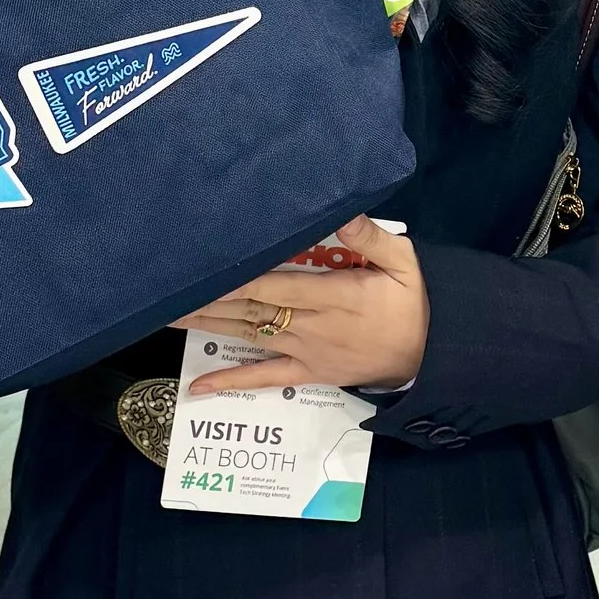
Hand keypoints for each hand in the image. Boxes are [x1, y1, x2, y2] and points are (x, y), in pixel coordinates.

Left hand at [177, 218, 427, 393]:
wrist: (432, 355)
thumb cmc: (415, 303)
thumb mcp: (404, 262)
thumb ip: (370, 237)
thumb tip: (342, 212)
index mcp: (334, 295)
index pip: (274, 285)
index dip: (236, 281)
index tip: (202, 273)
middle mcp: (313, 324)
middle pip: (252, 310)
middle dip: (208, 300)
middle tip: (166, 293)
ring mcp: (306, 351)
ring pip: (250, 336)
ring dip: (209, 327)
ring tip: (169, 318)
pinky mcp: (308, 371)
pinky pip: (266, 378)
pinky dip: (232, 382)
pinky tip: (199, 387)